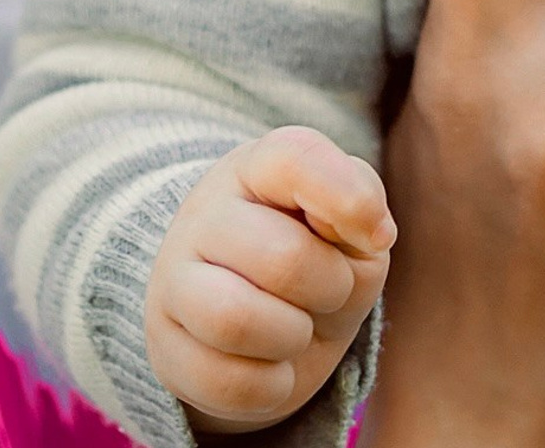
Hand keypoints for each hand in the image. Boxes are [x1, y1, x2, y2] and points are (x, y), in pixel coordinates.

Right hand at [144, 125, 394, 433]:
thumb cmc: (318, 252)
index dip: (350, 200)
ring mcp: (172, 281)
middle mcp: (205, 214)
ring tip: (299, 328)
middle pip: (283, 259)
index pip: (296, 158)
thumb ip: (363, 205)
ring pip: (236, 321)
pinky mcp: (165, 349)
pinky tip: (275, 364)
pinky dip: (271, 386)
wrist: (259, 315)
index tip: (379, 238)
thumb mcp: (352, 222)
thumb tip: (369, 231)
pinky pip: (225, 382)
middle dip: (331, 287)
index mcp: (258, 167)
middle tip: (333, 290)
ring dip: (294, 336)